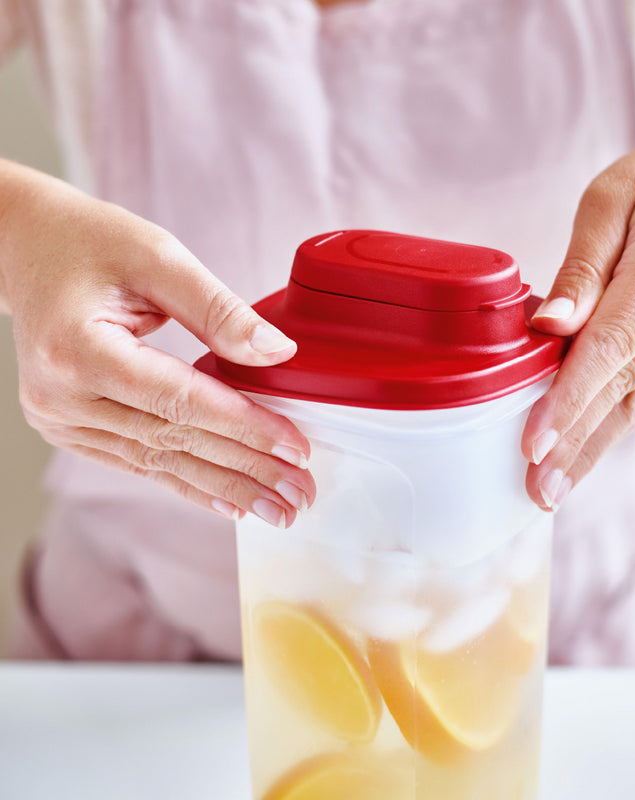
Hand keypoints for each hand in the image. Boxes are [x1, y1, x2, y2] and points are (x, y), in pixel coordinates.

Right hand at [0, 162, 314, 526]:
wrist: (28, 248)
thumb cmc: (90, 243)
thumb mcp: (159, 258)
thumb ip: (220, 310)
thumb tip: (278, 353)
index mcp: (78, 350)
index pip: (180, 401)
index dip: (244, 427)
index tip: (295, 448)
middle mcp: (62, 396)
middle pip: (174, 442)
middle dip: (245, 470)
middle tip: (298, 494)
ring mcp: (61, 418)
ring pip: (160, 463)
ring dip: (225, 487)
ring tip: (276, 509)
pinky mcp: (71, 427)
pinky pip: (139, 463)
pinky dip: (188, 482)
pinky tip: (228, 502)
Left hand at [521, 127, 634, 510]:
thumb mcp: (607, 201)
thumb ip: (579, 268)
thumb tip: (548, 327)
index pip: (610, 345)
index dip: (569, 398)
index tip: (534, 443)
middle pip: (622, 385)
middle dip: (574, 443)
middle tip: (537, 491)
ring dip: (590, 448)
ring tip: (550, 491)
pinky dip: (613, 427)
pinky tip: (582, 456)